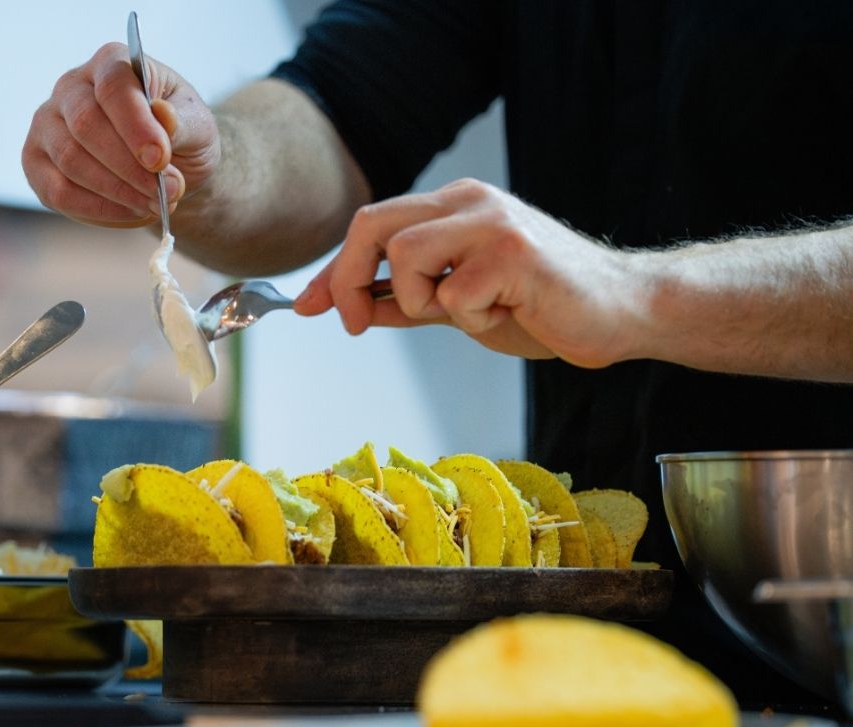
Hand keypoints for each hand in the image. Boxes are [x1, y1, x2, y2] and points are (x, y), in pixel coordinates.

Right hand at [21, 43, 220, 227]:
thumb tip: (163, 115)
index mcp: (112, 63)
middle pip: (86, 125)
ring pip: (71, 160)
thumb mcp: (197, 127)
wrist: (165, 168)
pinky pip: (58, 191)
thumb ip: (183, 123)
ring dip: (117, 191)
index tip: (160, 160)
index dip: (136, 125)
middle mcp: (71, 86)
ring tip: (154, 204)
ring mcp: (47, 124)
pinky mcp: (36, 162)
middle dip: (129, 167)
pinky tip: (129, 212)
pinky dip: (98, 209)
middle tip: (167, 192)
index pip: (114, 85)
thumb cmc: (179, 137)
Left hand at [293, 179, 644, 366]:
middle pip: (373, 225)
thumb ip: (407, 299)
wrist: (618, 313)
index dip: (334, 270)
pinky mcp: (515, 253)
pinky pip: (453, 295)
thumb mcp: (460, 305)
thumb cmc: (539, 307)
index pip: (371, 225)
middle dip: (348, 280)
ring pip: (405, 256)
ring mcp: (492, 222)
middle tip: (357, 324)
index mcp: (453, 206)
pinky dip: (471, 318)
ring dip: (421, 302)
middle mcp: (469, 201)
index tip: (309, 307)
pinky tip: (508, 312)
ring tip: (468, 312)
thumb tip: (351, 305)